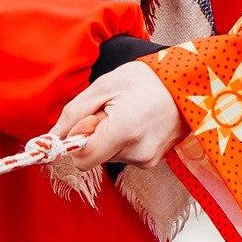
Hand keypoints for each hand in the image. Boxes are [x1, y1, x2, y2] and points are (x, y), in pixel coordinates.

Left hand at [49, 61, 186, 173]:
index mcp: (122, 132)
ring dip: (109, 137)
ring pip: (107, 156)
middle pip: (94, 156)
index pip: (81, 159)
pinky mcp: (152, 161)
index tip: (82, 122)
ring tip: (127, 113)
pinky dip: (122, 141)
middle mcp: (136, 153)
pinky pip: (123, 155)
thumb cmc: (147, 80)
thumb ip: (74, 113)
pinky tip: (136, 122)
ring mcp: (147, 160)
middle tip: (111, 110)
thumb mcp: (104, 86)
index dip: (75, 142)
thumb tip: (53, 135)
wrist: (188, 84)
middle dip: (94, 135)